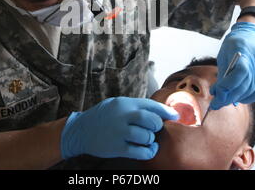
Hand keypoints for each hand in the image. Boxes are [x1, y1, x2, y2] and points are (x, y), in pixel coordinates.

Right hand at [60, 97, 178, 159]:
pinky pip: (141, 151)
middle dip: (157, 125)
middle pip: (151, 120)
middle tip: (154, 128)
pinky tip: (148, 149)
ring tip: (145, 138)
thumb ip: (135, 106)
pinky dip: (149, 151)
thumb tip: (160, 111)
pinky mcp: (117, 147)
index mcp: (124, 103)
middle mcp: (122, 116)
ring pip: (147, 136)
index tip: (175, 116)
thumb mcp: (116, 104)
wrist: (79, 130)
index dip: (166, 111)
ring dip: (150, 139)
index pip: (151, 105)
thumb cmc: (102, 117)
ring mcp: (119, 132)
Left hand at [209, 22, 254, 109]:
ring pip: (253, 91)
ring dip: (237, 99)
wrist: (254, 34)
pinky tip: (237, 98)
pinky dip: (247, 98)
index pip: (239, 73)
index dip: (227, 86)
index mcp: (244, 50)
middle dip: (229, 97)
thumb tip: (216, 93)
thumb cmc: (235, 44)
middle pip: (246, 85)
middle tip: (217, 103)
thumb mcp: (224, 54)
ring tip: (225, 100)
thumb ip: (222, 73)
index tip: (216, 94)